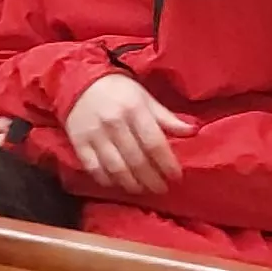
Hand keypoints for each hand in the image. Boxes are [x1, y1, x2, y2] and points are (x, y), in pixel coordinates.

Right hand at [59, 73, 192, 196]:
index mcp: (134, 110)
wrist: (79, 81)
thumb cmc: (119, 91)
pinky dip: (107, 180)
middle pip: (136, 159)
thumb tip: (192, 131)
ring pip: (116, 168)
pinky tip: (118, 184)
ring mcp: (95, 134)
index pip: (154, 143)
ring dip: (132, 184)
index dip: (167, 163)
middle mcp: (114, 123)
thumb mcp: (145, 98)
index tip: (176, 176)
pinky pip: (94, 168)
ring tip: (142, 189)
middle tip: (161, 189)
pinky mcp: (79, 143)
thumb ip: (167, 118)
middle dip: (151, 179)